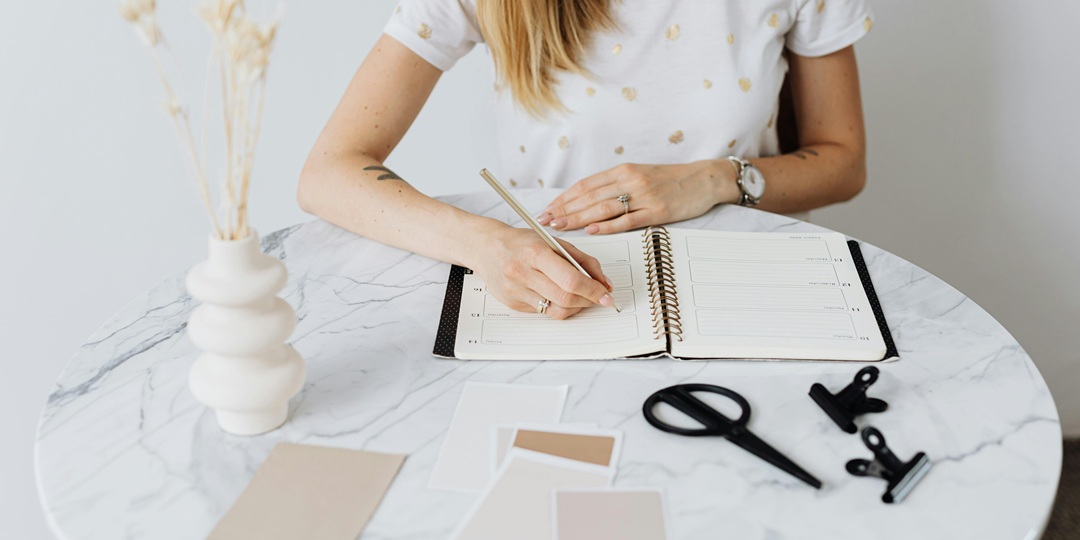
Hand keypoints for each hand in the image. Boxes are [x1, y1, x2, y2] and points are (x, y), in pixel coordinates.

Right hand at [471, 224, 615, 318]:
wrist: (486, 247)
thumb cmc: (521, 242)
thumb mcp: (553, 241)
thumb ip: (582, 260)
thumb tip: (604, 282)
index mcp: (536, 252)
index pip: (571, 280)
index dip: (593, 290)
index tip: (606, 294)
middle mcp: (523, 273)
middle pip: (565, 298)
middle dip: (589, 300)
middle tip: (600, 299)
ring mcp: (516, 291)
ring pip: (556, 310)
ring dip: (576, 307)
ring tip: (583, 298)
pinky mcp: (513, 304)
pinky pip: (544, 312)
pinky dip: (559, 307)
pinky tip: (561, 297)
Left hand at [538, 160, 741, 233]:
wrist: (704, 179)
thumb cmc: (670, 180)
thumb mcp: (639, 175)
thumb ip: (615, 186)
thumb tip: (586, 201)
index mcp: (623, 171)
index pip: (586, 185)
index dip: (564, 198)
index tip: (548, 208)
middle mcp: (630, 180)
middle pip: (589, 196)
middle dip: (564, 210)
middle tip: (545, 221)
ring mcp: (644, 196)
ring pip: (603, 208)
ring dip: (578, 218)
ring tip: (559, 227)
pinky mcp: (657, 211)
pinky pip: (627, 220)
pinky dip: (608, 225)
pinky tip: (591, 230)